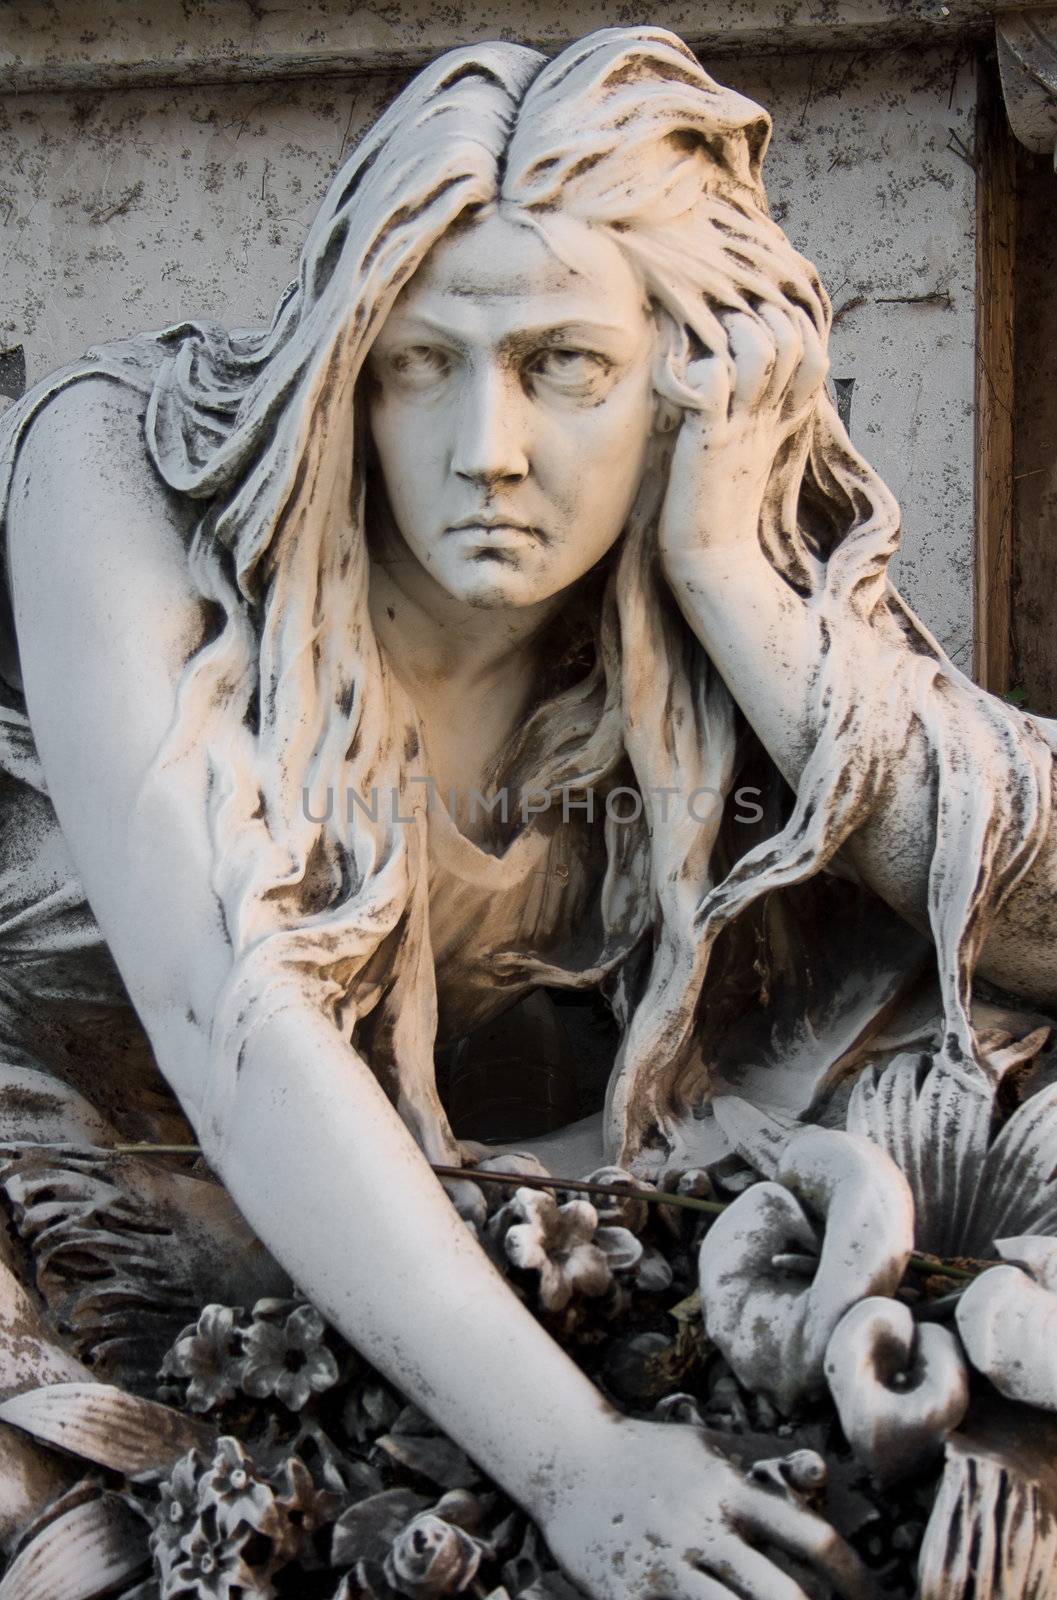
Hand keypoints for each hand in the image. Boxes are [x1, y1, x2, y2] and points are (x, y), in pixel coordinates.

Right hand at [544, 1416, 867, 1599]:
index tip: (871, 1598)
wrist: (567, 1457)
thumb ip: (753, 1474)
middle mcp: (704, 1531)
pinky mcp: (630, 1595)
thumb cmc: (643, 1452)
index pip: (811, 1538)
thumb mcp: (705, 1448)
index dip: (853, 1576)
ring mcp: (666, 1568)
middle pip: (783, 1595)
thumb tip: (812, 1479)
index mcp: (730, 1494)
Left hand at [657, 301, 827, 580]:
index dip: (791, 328)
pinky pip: (712, 383)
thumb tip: (749, 370)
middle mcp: (767, 417)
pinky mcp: (708, 442)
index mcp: (783, 418)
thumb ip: (761, 409)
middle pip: (791, 340)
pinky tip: (687, 385)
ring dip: (735, 337)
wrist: (713, 561)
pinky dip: (701, 371)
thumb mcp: (753, 448)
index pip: (814, 352)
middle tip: (727, 332)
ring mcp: (740, 428)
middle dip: (761, 319)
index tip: (756, 334)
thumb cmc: (722, 502)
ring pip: (758, 351)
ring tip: (713, 353)